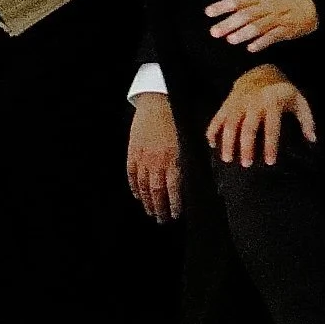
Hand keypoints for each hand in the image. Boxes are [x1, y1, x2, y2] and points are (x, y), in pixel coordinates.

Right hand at [126, 91, 183, 221]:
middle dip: (159, 208)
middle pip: (156, 191)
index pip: (172, 189)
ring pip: (143, 185)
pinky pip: (131, 174)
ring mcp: (142, 157)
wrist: (156, 103)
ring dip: (147, 201)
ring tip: (150, 211)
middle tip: (162, 220)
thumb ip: (189, 161)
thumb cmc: (176, 121)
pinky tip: (138, 195)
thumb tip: (193, 180)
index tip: (175, 215)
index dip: (173, 204)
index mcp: (173, 159)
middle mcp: (156, 161)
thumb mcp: (188, 141)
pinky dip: (134, 186)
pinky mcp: (132, 152)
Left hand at [206, 0, 315, 52]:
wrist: (315, 1)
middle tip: (214, 32)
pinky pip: (274, 36)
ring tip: (230, 40)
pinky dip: (263, 42)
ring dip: (244, 33)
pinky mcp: (288, 30)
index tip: (208, 12)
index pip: (239, 0)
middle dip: (229, 23)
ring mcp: (278, 18)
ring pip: (260, 26)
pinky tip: (251, 48)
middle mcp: (268, 7)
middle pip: (246, 14)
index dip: (223, 6)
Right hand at [207, 63, 316, 166]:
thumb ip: (307, 120)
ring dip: (227, 141)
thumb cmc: (282, 91)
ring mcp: (238, 102)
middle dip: (246, 147)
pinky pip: (217, 117)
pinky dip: (212, 130)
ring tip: (227, 158)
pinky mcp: (227, 103)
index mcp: (272, 103)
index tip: (269, 162)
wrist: (261, 70)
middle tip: (246, 164)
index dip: (270, 145)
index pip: (271, 128)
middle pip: (248, 127)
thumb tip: (312, 139)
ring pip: (230, 123)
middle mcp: (253, 103)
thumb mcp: (299, 101)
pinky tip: (212, 144)